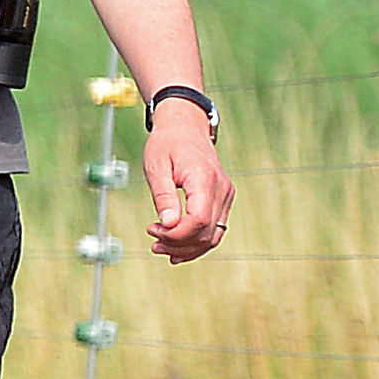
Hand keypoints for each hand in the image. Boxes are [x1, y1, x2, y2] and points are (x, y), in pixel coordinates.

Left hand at [142, 105, 232, 261]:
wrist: (185, 128)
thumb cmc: (167, 144)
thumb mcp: (156, 167)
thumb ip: (163, 196)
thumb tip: (167, 224)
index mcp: (204, 179)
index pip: (199, 220)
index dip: (176, 234)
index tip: (153, 229)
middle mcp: (222, 189)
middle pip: (206, 232)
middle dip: (178, 243)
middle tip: (152, 240)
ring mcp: (226, 196)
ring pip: (213, 236)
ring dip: (187, 248)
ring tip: (160, 248)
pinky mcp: (223, 200)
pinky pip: (215, 229)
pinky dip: (197, 242)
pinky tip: (176, 249)